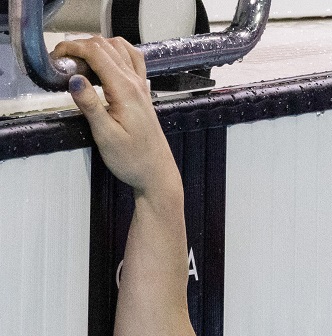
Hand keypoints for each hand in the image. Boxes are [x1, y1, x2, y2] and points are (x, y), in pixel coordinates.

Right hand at [52, 37, 177, 194]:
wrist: (157, 173)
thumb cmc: (133, 159)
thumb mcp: (105, 136)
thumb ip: (90, 105)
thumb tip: (74, 79)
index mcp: (126, 90)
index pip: (97, 52)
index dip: (72, 48)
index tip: (55, 56)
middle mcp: (136, 83)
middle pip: (106, 45)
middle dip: (80, 45)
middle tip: (61, 61)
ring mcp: (141, 86)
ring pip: (120, 48)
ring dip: (96, 46)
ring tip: (78, 62)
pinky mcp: (142, 92)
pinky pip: (131, 59)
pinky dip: (114, 52)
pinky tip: (102, 63)